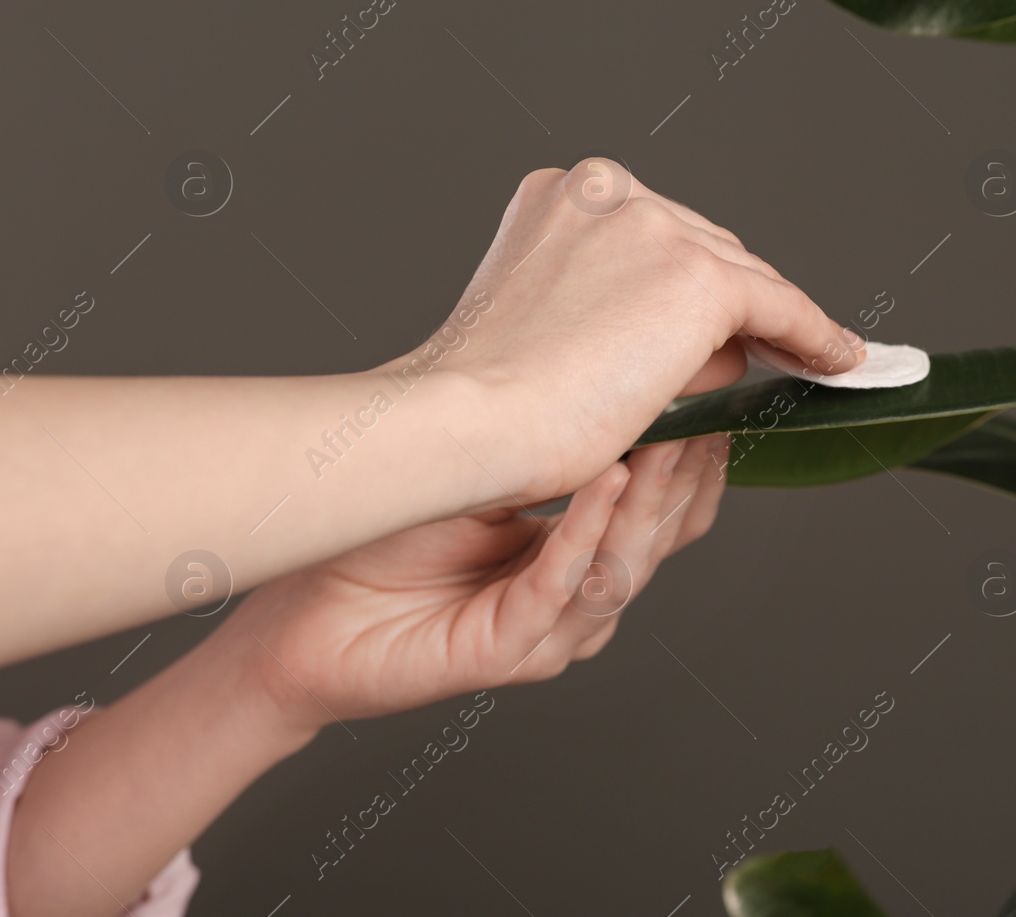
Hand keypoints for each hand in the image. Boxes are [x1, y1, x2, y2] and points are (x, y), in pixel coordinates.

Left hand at [222, 437, 727, 732]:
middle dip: (687, 472)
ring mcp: (547, 632)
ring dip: (649, 497)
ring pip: (624, 567)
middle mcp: (577, 602)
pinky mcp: (505, 650)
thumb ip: (546, 448)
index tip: (715, 398)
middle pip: (663, 540)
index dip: (696, 461)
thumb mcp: (483, 478)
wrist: (299, 618)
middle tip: (706, 406)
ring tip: (667, 435)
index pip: (665, 516)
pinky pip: (560, 588)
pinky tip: (606, 480)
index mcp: (581, 562)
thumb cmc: (382, 544)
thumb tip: (598, 365)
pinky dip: (585, 530)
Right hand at [400, 159, 861, 505]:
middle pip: (705, 247)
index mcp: (563, 192)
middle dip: (735, 299)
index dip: (696, 279)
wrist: (471, 421)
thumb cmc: (489, 399)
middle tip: (776, 344)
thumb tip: (716, 345)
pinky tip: (836, 360)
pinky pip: (781, 307)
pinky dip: (814, 336)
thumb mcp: (552, 322)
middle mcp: (610, 190)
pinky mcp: (698, 278)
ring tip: (808, 358)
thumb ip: (617, 306)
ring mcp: (656, 227)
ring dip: (770, 325)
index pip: (659, 234)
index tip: (730, 311)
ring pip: (739, 279)